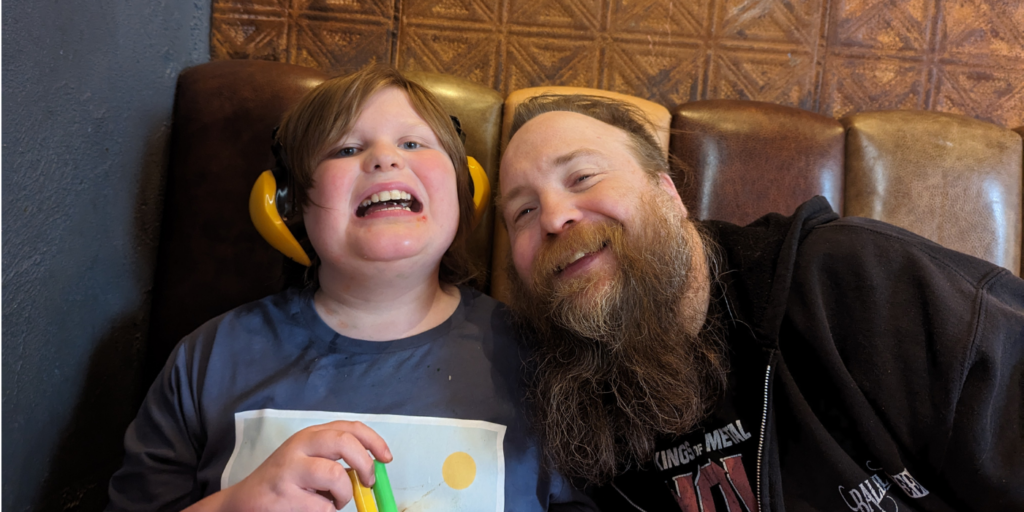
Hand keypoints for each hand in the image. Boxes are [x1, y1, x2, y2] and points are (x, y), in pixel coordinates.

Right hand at [186, 420, 391, 511]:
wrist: (245, 501)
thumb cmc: (285, 480)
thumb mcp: (309, 458)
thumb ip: (336, 456)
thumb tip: (373, 467)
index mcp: (310, 435)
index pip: (350, 427)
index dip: (374, 441)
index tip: (386, 458)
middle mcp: (300, 446)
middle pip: (344, 442)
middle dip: (365, 464)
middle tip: (367, 483)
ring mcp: (290, 469)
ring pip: (336, 476)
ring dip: (344, 495)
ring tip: (333, 501)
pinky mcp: (285, 494)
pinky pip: (322, 506)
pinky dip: (326, 511)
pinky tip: (311, 508)